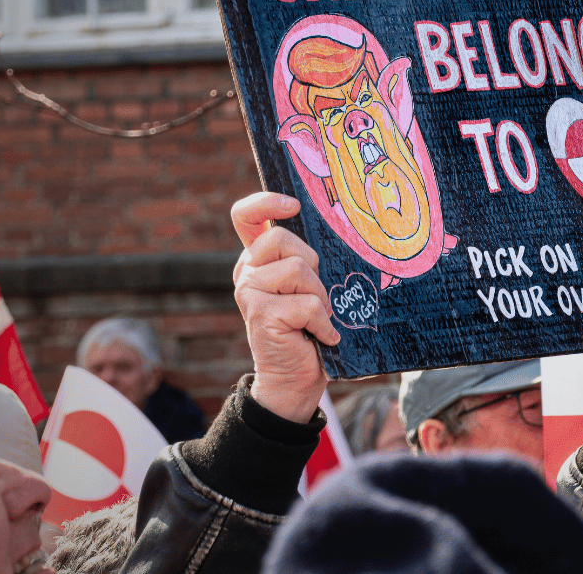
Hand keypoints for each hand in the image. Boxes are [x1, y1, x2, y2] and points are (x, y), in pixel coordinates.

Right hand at [231, 192, 339, 422]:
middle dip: (313, 265)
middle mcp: (247, 271)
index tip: (293, 206)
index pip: (245, 215)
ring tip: (317, 319)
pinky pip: (308, 303)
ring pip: (299, 269)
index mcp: (257, 259)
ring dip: (320, 297)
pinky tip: (321, 337)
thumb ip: (307, 259)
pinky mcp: (260, 314)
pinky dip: (323, 323)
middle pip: (284, 238)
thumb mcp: (309, 286)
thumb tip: (338, 226)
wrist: (296, 380)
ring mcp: (249, 292)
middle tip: (315, 296)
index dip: (266, 203)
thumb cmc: (310, 329)